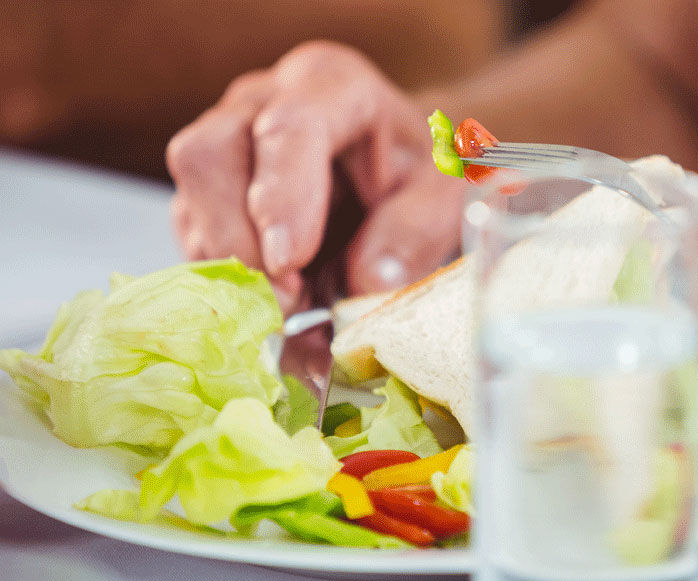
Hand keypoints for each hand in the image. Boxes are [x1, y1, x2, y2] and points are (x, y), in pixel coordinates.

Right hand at [166, 41, 467, 311]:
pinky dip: (229, 285)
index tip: (290, 262)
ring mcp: (222, 145)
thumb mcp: (441, 196)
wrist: (396, 171)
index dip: (281, 197)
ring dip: (233, 271)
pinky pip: (193, 241)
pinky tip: (277, 311)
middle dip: (240, 240)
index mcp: (329, 84)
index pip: (287, 127)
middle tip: (286, 301)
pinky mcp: (204, 195)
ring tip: (294, 312)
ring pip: (191, 205)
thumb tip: (367, 281)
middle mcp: (260, 102)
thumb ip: (414, 232)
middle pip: (208, 155)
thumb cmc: (418, 172)